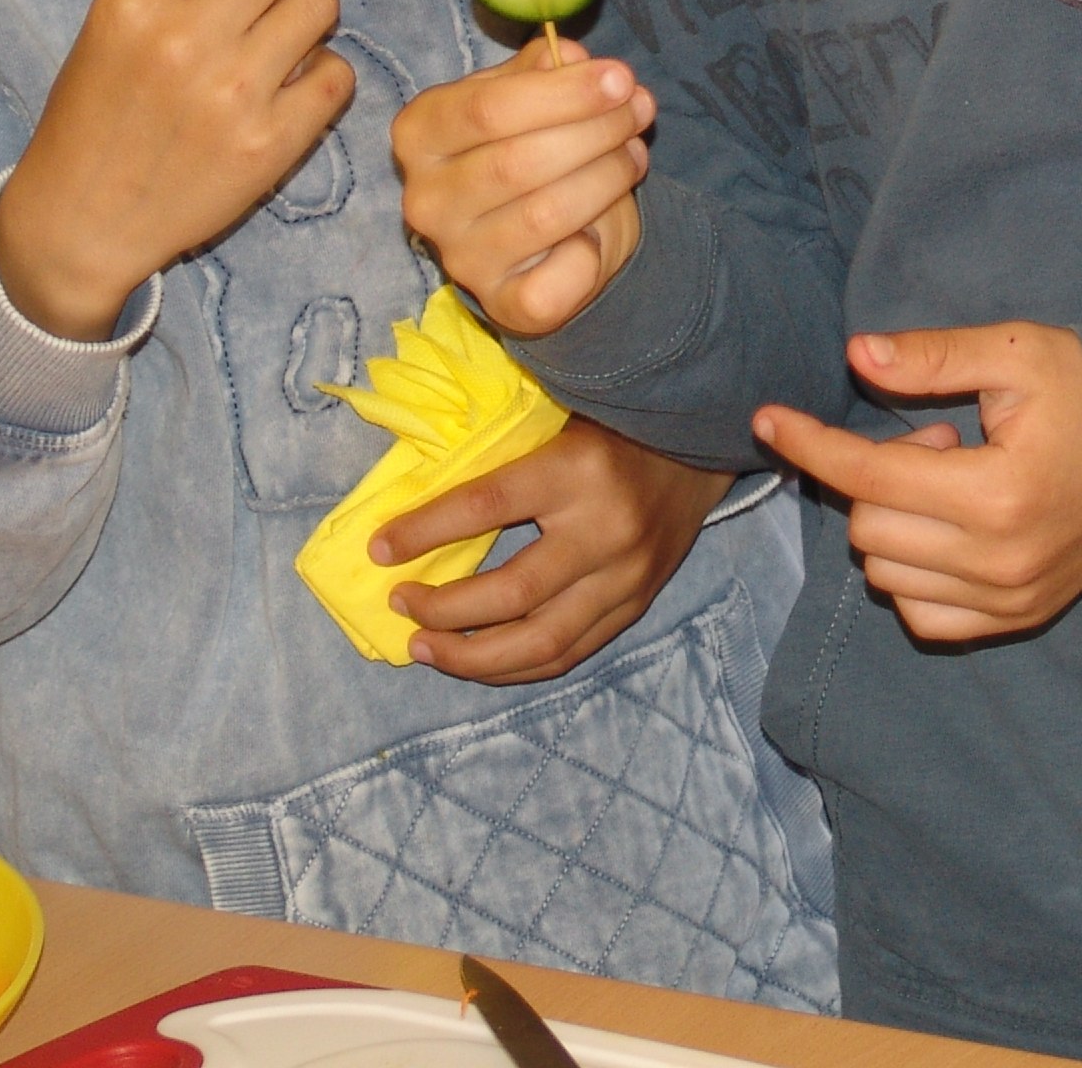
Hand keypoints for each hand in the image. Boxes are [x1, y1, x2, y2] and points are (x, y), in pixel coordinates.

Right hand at [0, 0, 352, 338]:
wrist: (84, 219)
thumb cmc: (99, 112)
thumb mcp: (113, 24)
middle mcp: (186, 37)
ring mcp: (235, 92)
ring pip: (322, 4)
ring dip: (310, 12)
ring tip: (283, 35)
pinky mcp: (272, 142)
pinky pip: (339, 73)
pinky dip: (323, 74)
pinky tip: (291, 86)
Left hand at [377, 417, 731, 683]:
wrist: (703, 441)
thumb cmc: (615, 420)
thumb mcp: (558, 415)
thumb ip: (502, 455)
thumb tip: (418, 499)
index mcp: (577, 469)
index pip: (485, 506)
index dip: (424, 531)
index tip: (379, 549)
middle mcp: (605, 529)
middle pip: (510, 592)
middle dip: (443, 608)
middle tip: (399, 603)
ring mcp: (628, 575)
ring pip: (540, 641)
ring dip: (472, 656)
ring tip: (424, 648)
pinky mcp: (638, 604)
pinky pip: (569, 653)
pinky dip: (516, 667)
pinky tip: (477, 663)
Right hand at [390, 42, 653, 334]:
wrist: (542, 235)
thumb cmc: (531, 148)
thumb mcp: (531, 96)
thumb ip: (545, 69)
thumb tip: (572, 58)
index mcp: (421, 133)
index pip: (487, 109)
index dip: (564, 92)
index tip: (619, 78)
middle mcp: (426, 199)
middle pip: (519, 160)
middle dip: (596, 130)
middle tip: (639, 110)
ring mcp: (459, 256)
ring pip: (547, 213)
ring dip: (608, 176)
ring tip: (634, 154)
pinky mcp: (501, 302)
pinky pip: (562, 275)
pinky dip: (595, 248)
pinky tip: (602, 226)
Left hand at [752, 323, 1081, 640]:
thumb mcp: (1014, 352)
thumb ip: (931, 355)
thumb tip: (854, 353)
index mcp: (995, 492)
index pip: (868, 475)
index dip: (809, 443)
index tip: (767, 418)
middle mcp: (998, 560)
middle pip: (869, 526)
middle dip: (877, 475)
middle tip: (938, 438)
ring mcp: (1007, 600)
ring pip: (885, 574)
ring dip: (896, 522)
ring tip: (953, 482)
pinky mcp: (1015, 620)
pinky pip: (920, 614)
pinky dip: (912, 574)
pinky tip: (949, 531)